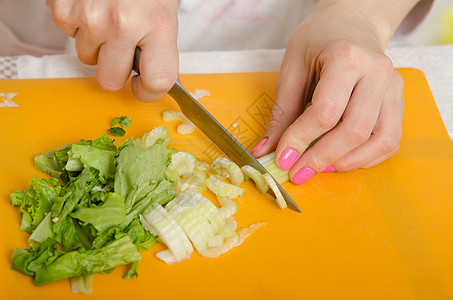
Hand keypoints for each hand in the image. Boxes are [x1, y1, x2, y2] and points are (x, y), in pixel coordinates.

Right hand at [45, 0, 178, 101]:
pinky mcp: (63, 6)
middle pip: (109, 80)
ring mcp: (90, 16)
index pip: (158, 81)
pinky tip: (90, 4)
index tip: (142, 88)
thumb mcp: (164, 11)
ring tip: (107, 16)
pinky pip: (67, 32)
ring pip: (86, 57)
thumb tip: (151, 78)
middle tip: (121, 52)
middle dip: (114, 71)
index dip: (148, 92)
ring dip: (96, 44)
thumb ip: (158, 46)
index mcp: (158, 25)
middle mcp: (123, 24)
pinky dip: (77, 23)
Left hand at [251, 1, 407, 184]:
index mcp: (347, 58)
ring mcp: (393, 88)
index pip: (325, 111)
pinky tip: (341, 159)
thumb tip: (266, 152)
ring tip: (319, 167)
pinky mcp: (399, 102)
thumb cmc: (318, 42)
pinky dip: (366, 159)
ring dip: (346, 163)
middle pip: (354, 130)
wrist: (350, 24)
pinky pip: (390, 141)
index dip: (301, 140)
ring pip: (380, 141)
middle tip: (298, 173)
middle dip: (322, 159)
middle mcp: (377, 73)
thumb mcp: (292, 70)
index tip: (282, 160)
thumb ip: (281, 113)